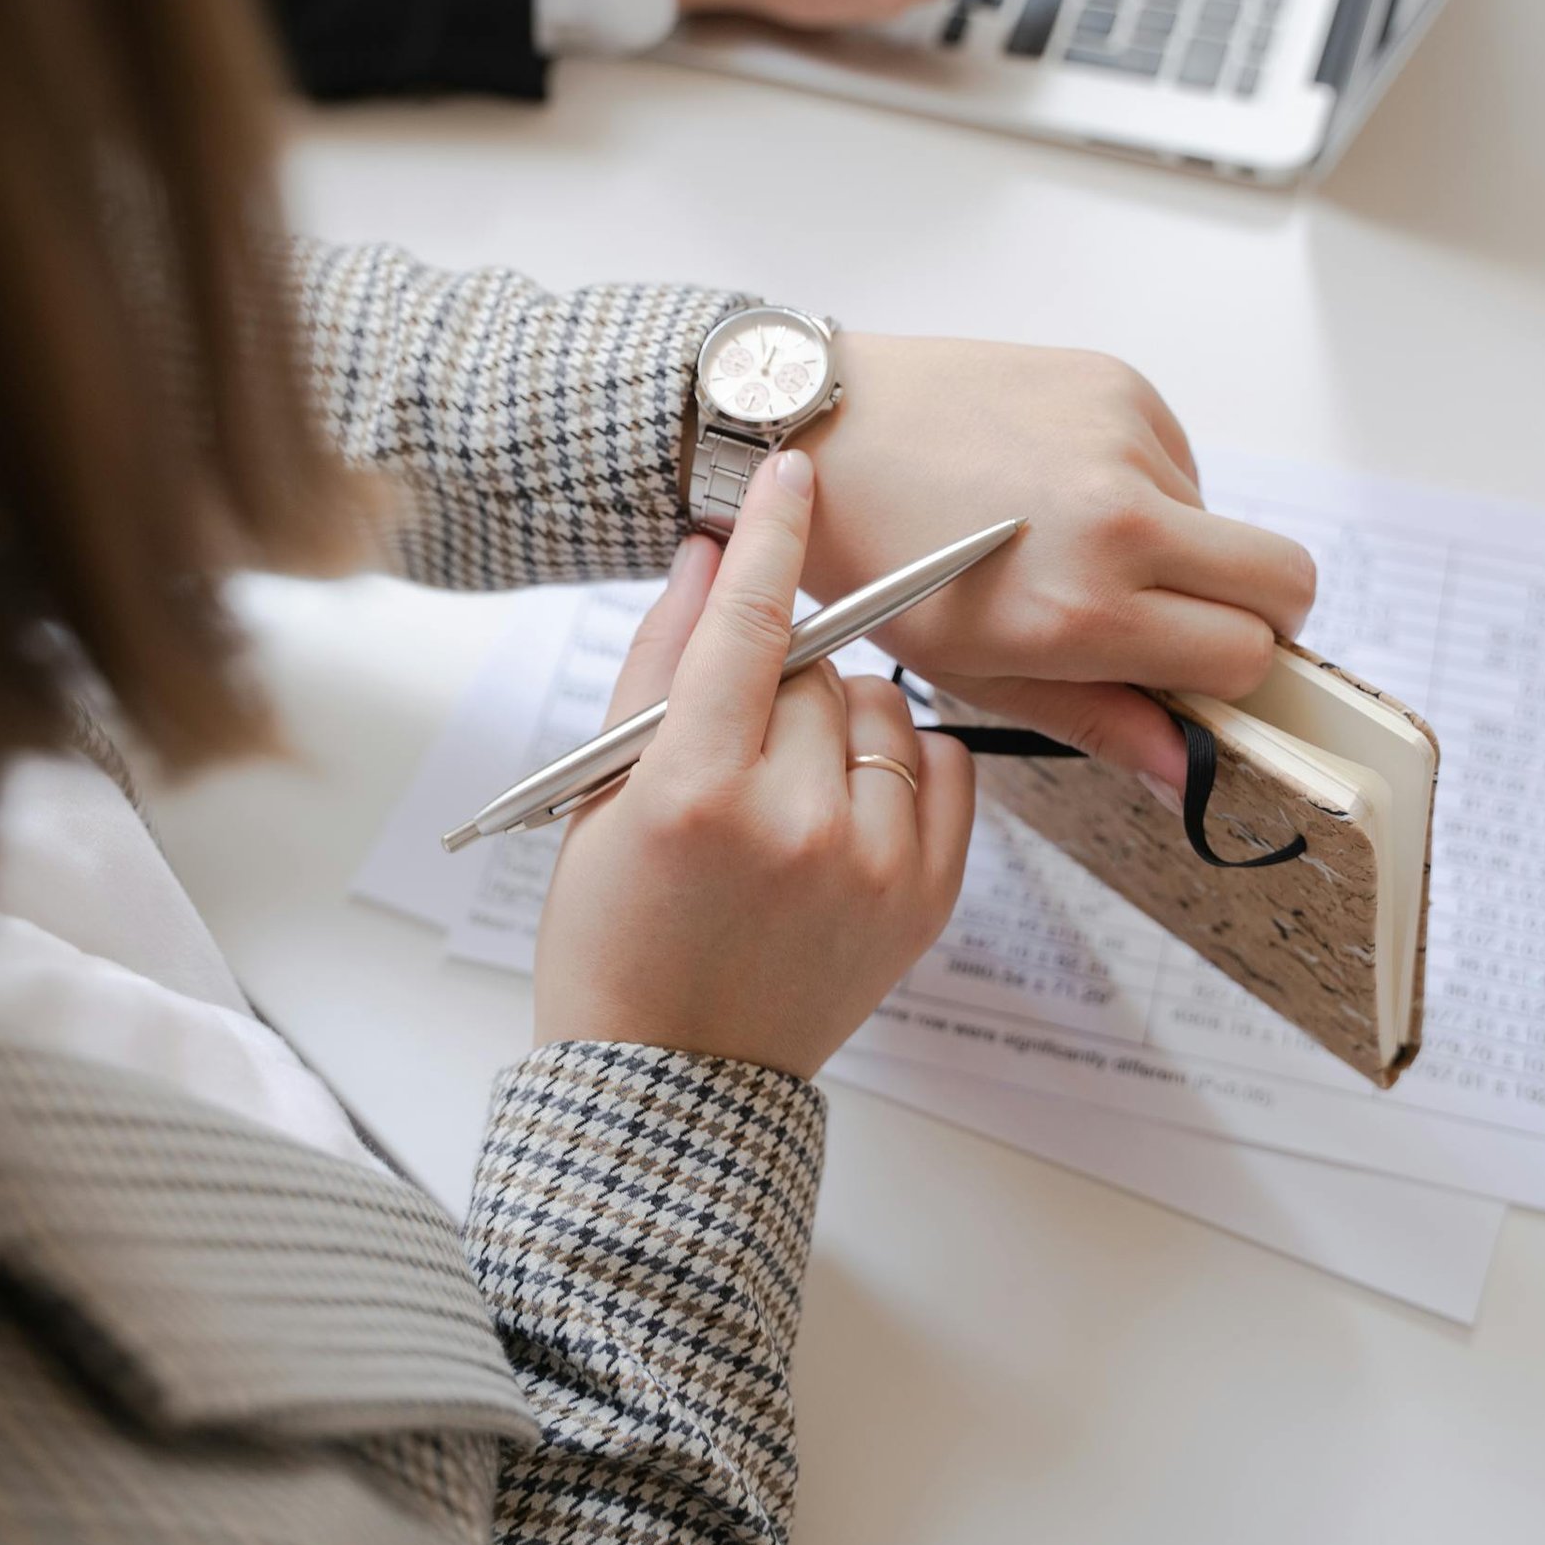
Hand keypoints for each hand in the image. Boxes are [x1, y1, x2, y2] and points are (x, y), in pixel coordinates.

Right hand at [533, 451, 974, 1078]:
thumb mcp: (604, 792)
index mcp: (697, 793)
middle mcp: (796, 826)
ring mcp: (873, 867)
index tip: (790, 467)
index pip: (751, 627)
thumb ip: (662, 661)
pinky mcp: (927, 900)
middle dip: (779, 682)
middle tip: (734, 750)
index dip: (772, 536)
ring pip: (883, 710)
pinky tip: (842, 810)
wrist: (674, 1077)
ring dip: (838, 725)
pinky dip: (896, 765)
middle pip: (819, 669)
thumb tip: (711, 553)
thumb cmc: (616, 930)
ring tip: (783, 797)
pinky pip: (940, 765)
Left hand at [799, 335, 1317, 797]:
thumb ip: (1095, 719)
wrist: (820, 432)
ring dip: (1180, 542)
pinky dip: (1144, 480)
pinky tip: (1058, 485)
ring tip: (1072, 540)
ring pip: (1224, 516)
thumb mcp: (973, 670)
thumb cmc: (881, 561)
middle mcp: (1118, 520)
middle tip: (1194, 621)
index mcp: (1080, 609)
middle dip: (1259, 613)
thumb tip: (1186, 771)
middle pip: (1286, 579)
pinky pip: (1178, 453)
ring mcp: (1123, 440)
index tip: (1191, 674)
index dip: (1226, 676)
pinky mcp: (1115, 381)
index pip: (1244, 656)